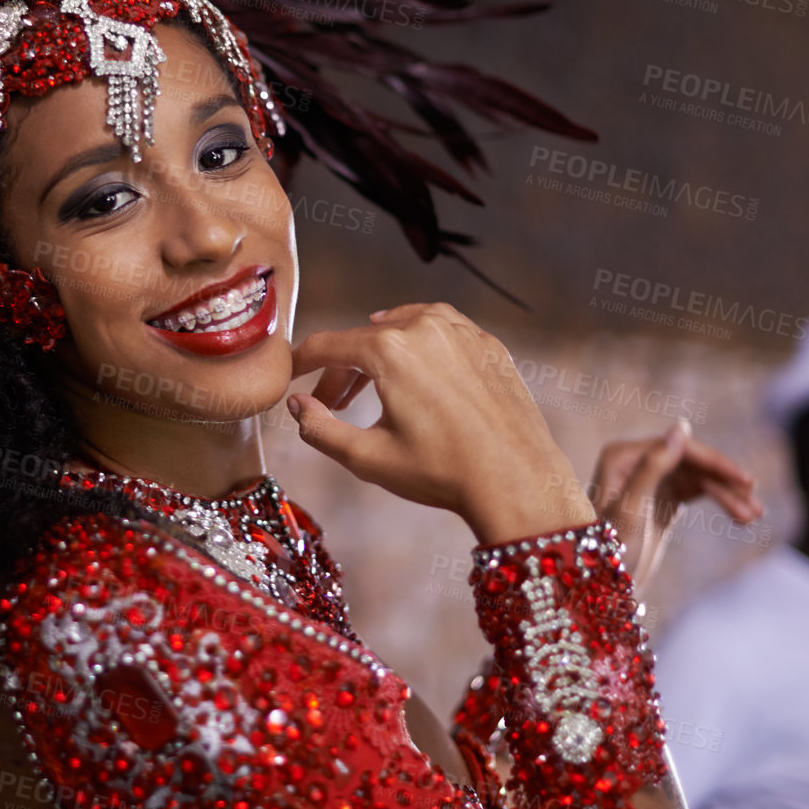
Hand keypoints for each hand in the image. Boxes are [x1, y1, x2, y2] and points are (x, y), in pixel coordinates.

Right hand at [286, 303, 595, 543]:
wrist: (518, 482)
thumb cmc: (444, 472)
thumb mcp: (367, 458)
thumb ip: (318, 429)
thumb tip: (297, 406)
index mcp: (389, 350)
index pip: (327, 345)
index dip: (301, 361)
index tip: (290, 375)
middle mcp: (424, 327)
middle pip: (363, 339)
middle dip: (341, 370)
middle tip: (330, 403)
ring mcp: (461, 331)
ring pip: (402, 327)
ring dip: (378, 352)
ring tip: (368, 383)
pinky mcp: (488, 345)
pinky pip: (442, 330)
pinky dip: (418, 344)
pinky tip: (415, 370)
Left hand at [590, 419, 760, 586]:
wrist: (604, 586)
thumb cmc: (610, 549)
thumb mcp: (632, 508)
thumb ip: (653, 466)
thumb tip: (682, 427)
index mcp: (622, 456)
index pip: (678, 448)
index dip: (714, 463)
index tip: (746, 482)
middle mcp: (635, 461)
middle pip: (692, 461)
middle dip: (725, 483)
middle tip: (756, 507)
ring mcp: (650, 478)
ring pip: (699, 477)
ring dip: (728, 495)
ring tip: (754, 516)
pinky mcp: (663, 496)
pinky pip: (698, 490)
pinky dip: (720, 501)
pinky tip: (742, 516)